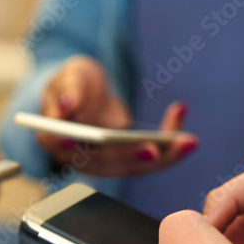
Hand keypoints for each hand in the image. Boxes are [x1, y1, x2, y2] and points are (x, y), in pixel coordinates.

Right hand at [39, 55, 197, 175]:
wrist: (84, 92)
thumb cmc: (72, 83)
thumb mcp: (68, 76)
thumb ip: (67, 89)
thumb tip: (68, 105)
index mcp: (55, 139)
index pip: (67, 149)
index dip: (84, 151)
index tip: (104, 142)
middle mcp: (79, 158)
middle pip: (106, 163)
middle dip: (132, 157)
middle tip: (153, 150)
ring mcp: (104, 162)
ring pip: (132, 167)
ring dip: (163, 158)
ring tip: (188, 142)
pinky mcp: (125, 159)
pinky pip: (148, 159)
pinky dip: (169, 149)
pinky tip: (186, 135)